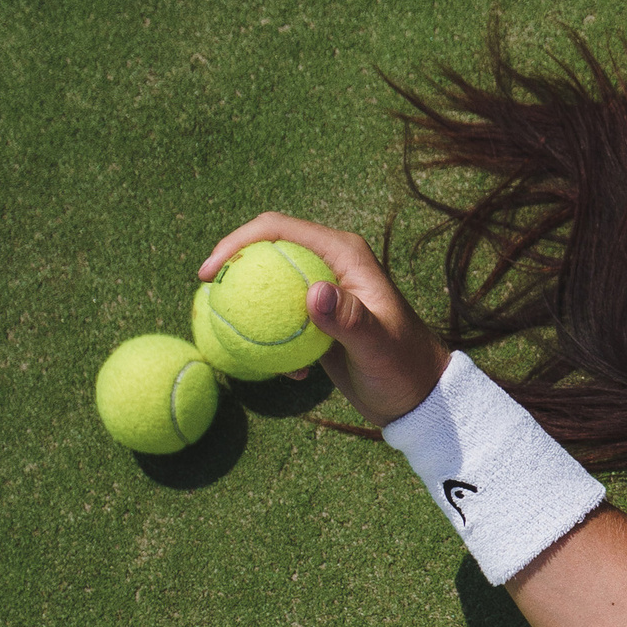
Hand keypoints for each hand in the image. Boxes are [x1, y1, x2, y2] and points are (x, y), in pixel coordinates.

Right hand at [198, 212, 448, 428]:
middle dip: (232, 270)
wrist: (420, 396)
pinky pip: (278, 318)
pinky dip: (270, 339)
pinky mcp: (317, 318)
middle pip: (265, 251)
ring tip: (235, 337)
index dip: (237, 241)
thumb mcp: (377, 345)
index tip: (210, 273)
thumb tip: (312, 293)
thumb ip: (348, 319)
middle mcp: (330, 264)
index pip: (278, 229)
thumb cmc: (404, 367)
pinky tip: (286, 372)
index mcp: (343, 254)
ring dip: (247, 309)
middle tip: (207, 300)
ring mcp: (322, 291)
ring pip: (268, 285)